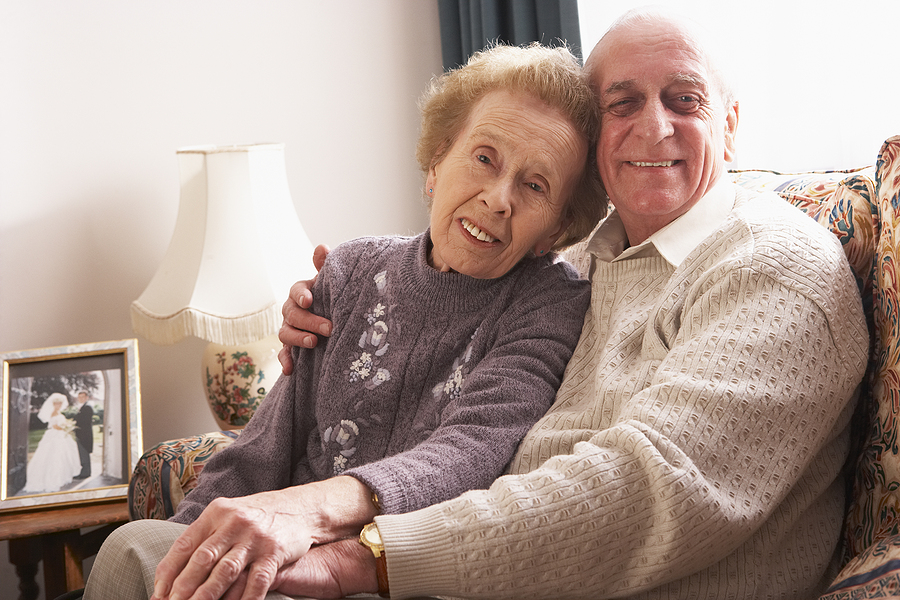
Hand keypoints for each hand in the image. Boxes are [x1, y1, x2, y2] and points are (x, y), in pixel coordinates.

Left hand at [151, 477, 375, 599]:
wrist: (303, 508)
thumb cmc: (259, 516)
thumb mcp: (230, 516)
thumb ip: (205, 537)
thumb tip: (173, 571)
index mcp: (216, 513)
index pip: (184, 545)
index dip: (168, 573)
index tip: (159, 594)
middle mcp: (234, 523)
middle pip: (202, 560)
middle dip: (182, 588)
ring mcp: (255, 538)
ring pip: (225, 572)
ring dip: (206, 597)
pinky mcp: (274, 552)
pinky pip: (256, 582)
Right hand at [278, 244, 332, 374]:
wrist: (335, 320)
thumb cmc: (333, 297)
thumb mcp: (332, 282)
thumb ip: (326, 266)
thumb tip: (322, 247)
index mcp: (301, 292)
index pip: (296, 290)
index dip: (301, 294)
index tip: (310, 299)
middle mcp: (292, 310)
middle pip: (292, 314)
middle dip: (309, 320)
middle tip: (329, 328)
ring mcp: (290, 329)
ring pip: (284, 334)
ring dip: (297, 339)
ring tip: (313, 343)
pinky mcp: (291, 348)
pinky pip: (283, 354)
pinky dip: (285, 361)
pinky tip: (289, 369)